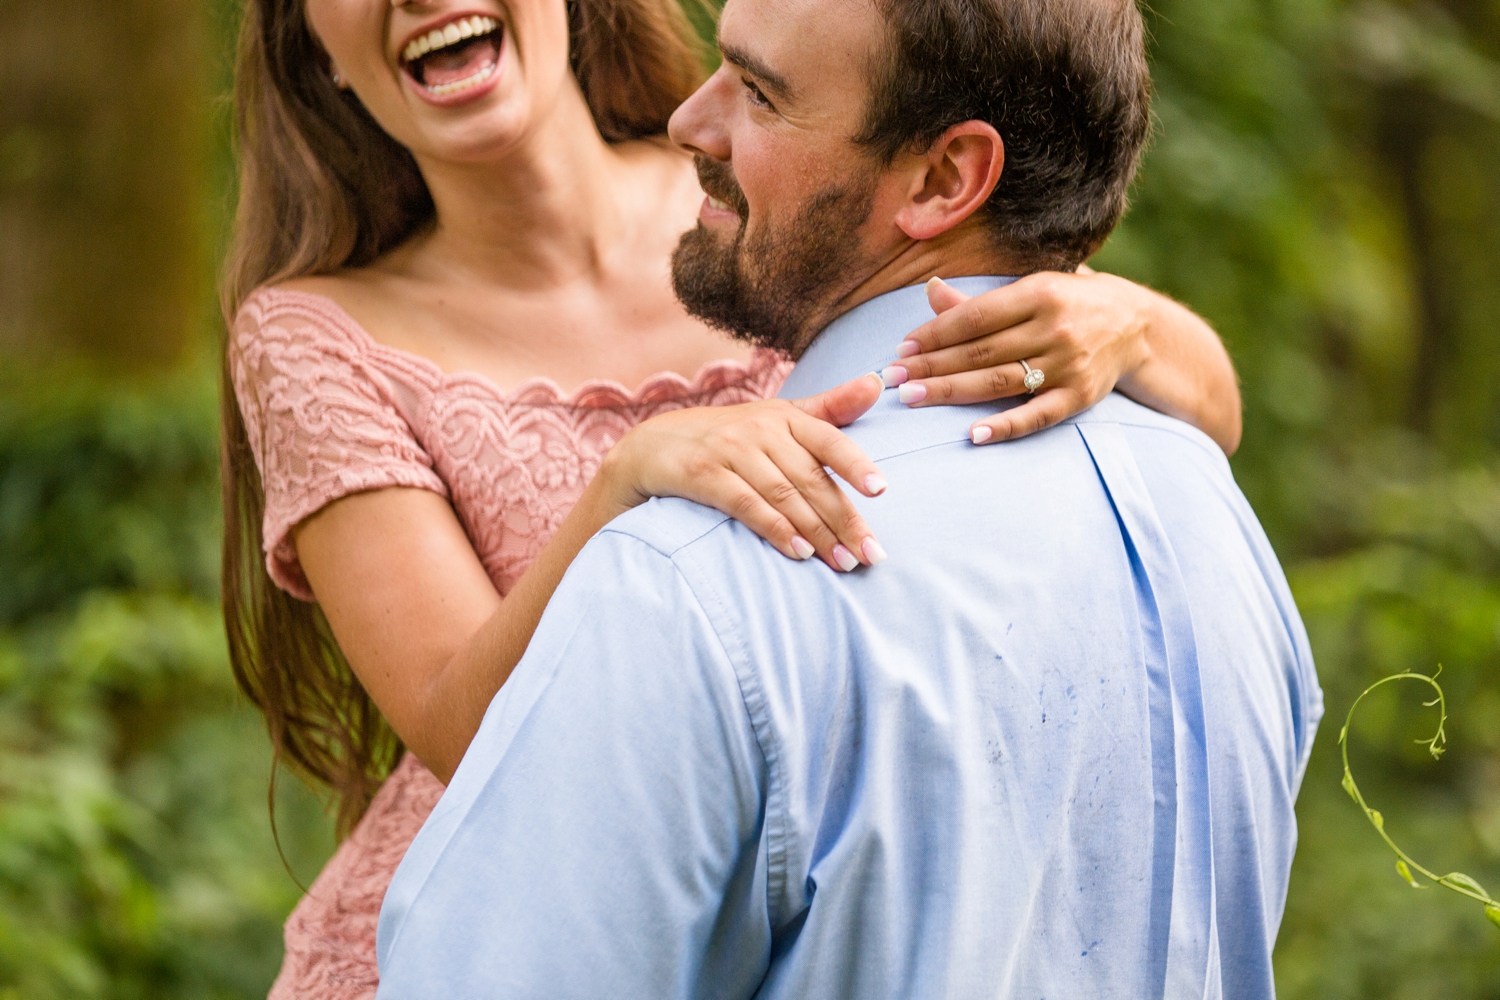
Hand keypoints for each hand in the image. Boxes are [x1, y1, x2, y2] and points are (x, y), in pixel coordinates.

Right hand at [603, 374, 888, 571]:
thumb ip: (829, 408)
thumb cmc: (729, 436)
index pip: (828, 439)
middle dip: (844, 519)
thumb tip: (876, 382)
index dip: (854, 463)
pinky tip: (799, 552)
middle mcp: (759, 428)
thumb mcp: (778, 416)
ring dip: (817, 532)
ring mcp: (729, 450)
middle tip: (871, 554)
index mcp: (784, 416)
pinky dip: (775, 529)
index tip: (881, 490)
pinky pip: (746, 505)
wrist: (652, 447)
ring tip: (843, 562)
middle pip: (810, 478)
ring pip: (784, 495)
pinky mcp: (703, 474)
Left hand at [879, 271, 1153, 444]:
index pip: (975, 317)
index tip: (901, 349)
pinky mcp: (1080, 397)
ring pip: (999, 382)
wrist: (1137, 325)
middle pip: (981, 352)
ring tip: (911, 398)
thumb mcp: (1031, 289)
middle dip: (931, 366)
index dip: (935, 333)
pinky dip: (1005, 427)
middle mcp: (1055, 328)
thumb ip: (980, 300)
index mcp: (1039, 293)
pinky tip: (973, 435)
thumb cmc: (1069, 303)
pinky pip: (1037, 415)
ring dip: (951, 392)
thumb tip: (930, 291)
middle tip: (892, 379)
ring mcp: (1069, 365)